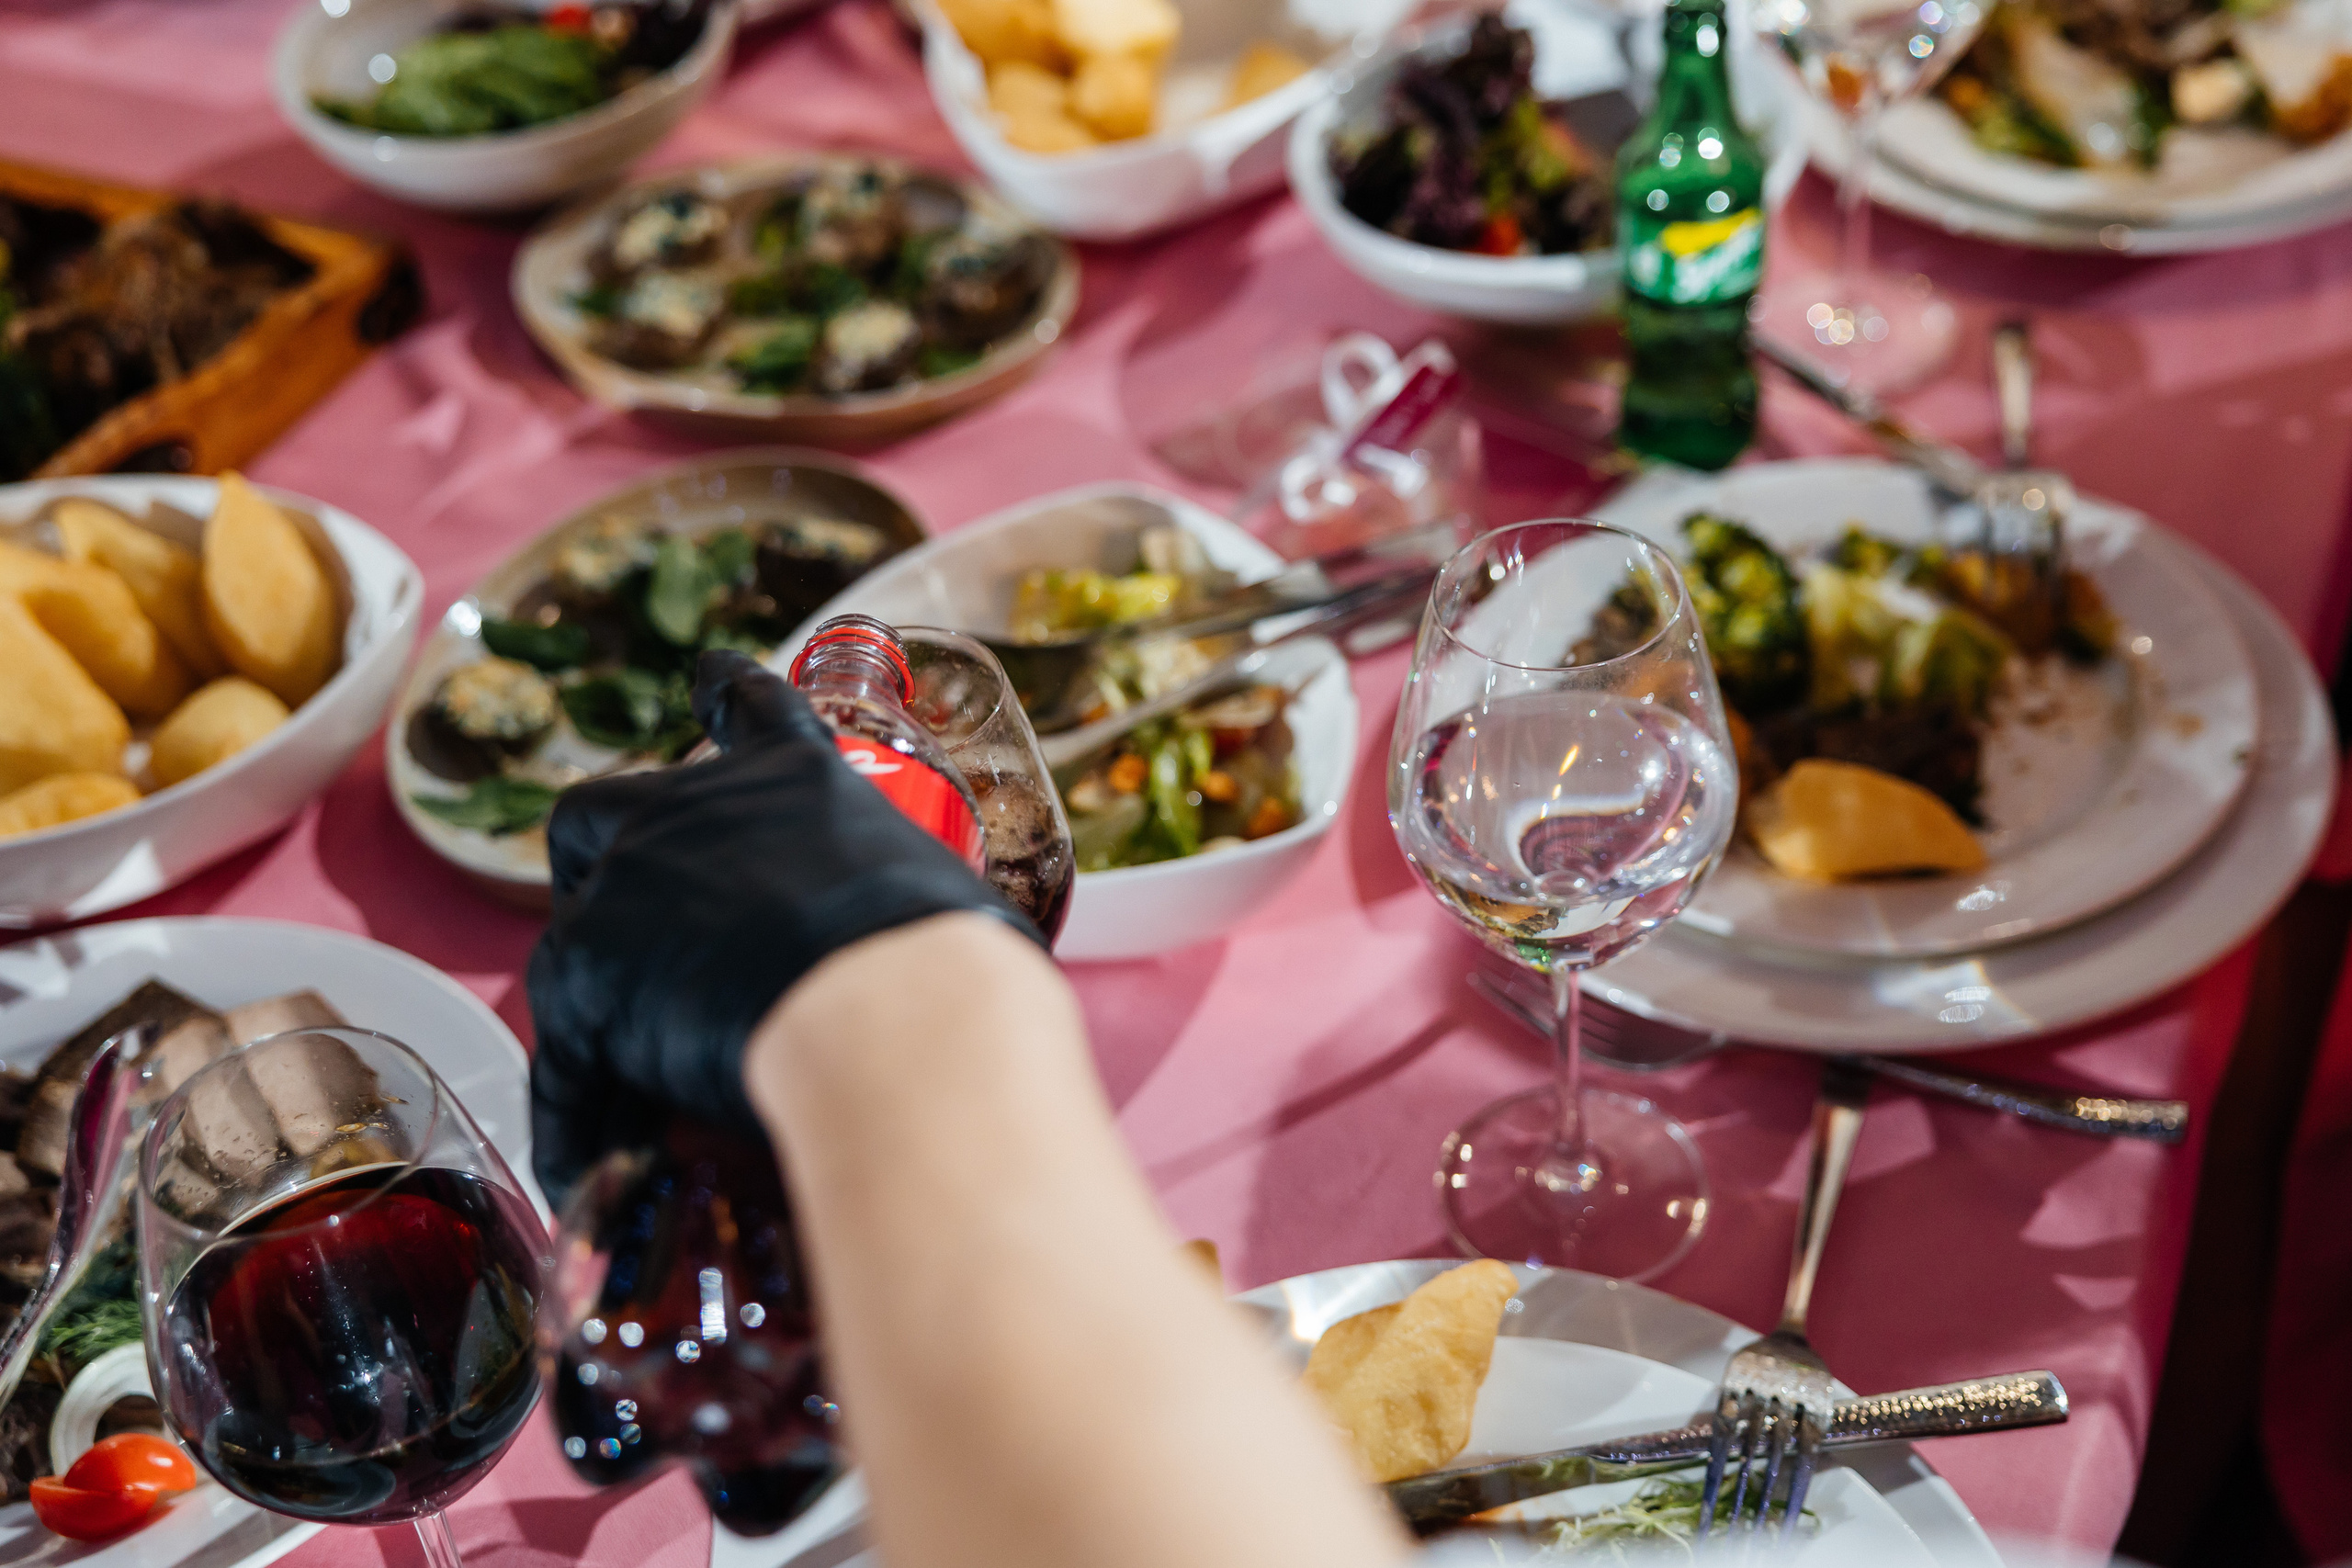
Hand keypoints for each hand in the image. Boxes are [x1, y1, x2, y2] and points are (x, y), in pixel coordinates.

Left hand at [526, 650, 1031, 1201]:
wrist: (890, 1020)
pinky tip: (592, 1166)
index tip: (706, 678)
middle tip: (639, 921)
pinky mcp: (586, 976)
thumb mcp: (953, 913)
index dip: (723, 693)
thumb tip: (977, 982)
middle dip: (608, 859)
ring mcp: (627, 886)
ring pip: (565, 926)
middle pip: (606, 808)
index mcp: (795, 779)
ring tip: (611, 1057)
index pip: (750, 704)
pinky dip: (578, 1112)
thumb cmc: (952, 967)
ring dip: (587, 981)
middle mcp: (693, 812)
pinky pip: (565, 1055)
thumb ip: (929, 924)